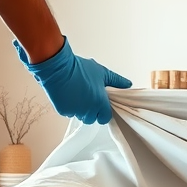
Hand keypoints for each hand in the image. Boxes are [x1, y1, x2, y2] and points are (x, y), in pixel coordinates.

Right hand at [15, 37, 130, 124]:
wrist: (57, 68)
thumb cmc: (81, 69)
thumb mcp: (102, 73)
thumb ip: (116, 81)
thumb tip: (128, 84)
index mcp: (100, 103)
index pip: (105, 118)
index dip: (103, 112)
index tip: (101, 104)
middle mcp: (88, 111)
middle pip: (92, 119)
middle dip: (91, 111)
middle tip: (88, 97)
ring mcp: (74, 112)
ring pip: (80, 116)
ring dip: (80, 109)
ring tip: (78, 94)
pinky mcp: (63, 111)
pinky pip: (69, 113)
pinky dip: (69, 107)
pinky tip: (68, 94)